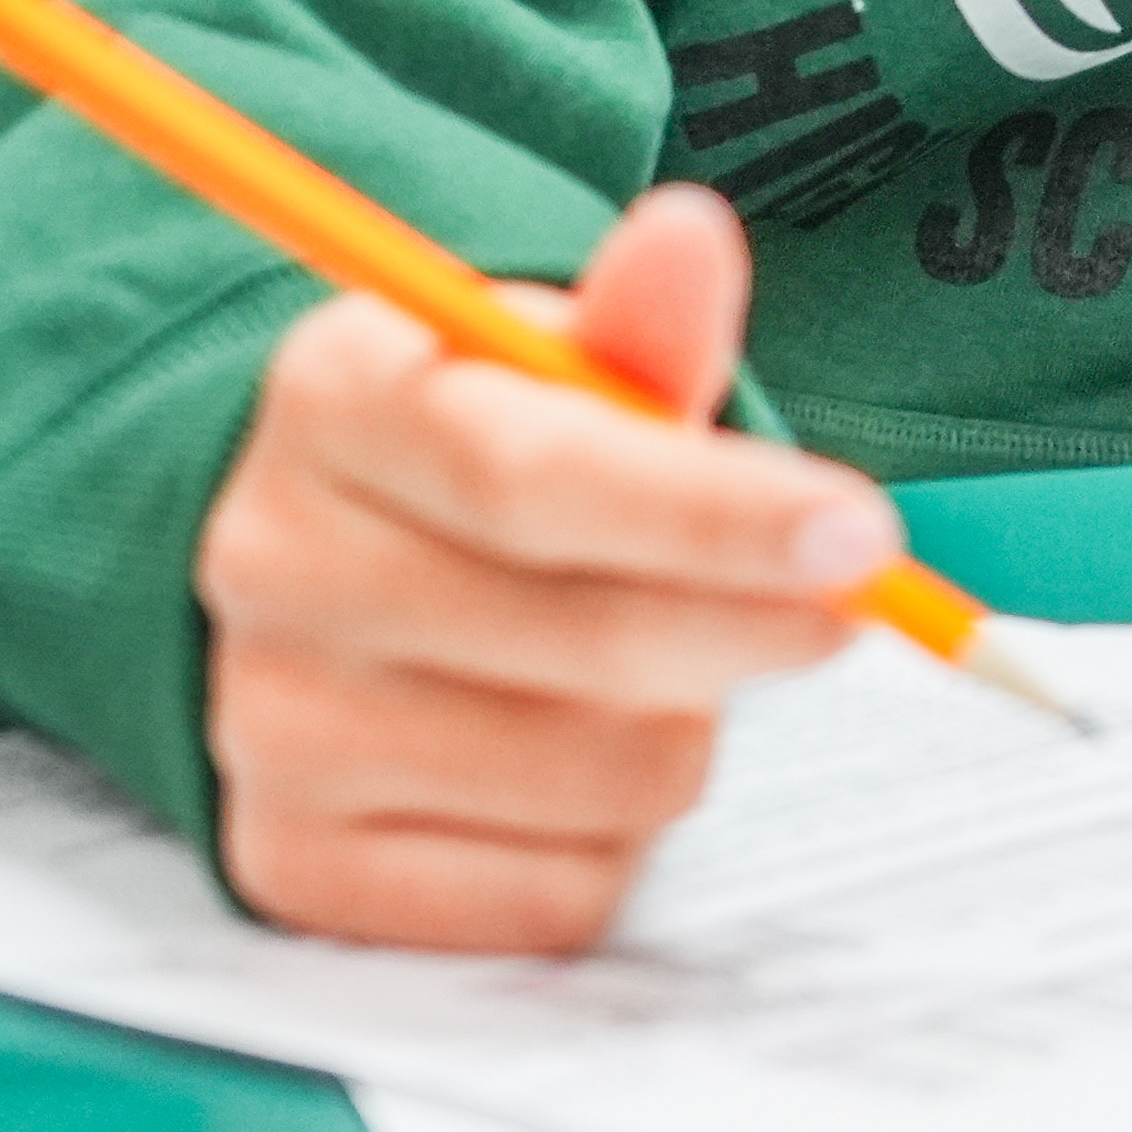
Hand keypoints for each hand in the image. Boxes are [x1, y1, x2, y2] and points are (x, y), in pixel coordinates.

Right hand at [195, 182, 898, 947]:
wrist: (339, 575)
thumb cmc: (488, 453)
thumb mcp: (558, 361)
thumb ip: (642, 325)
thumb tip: (687, 237)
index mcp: (337, 399)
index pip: (536, 474)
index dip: (713, 514)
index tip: (862, 537)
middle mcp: (272, 564)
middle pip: (589, 640)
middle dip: (751, 625)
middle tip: (831, 602)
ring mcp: (268, 731)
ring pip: (604, 777)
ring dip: (683, 727)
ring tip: (644, 666)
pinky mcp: (296, 871)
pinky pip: (558, 894)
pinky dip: (614, 838)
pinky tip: (573, 759)